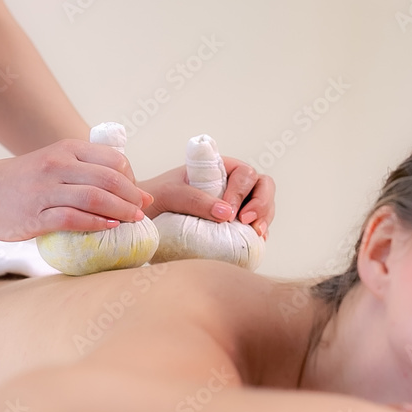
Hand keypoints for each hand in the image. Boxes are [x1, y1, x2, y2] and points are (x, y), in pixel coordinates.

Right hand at [0, 139, 153, 240]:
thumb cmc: (25, 180)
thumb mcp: (55, 161)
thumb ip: (84, 168)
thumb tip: (125, 185)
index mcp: (67, 149)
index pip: (113, 160)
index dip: (132, 178)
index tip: (138, 194)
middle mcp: (57, 166)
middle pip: (109, 179)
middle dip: (133, 196)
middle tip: (144, 209)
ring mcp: (45, 190)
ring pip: (95, 198)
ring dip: (121, 210)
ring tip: (134, 219)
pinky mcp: (35, 216)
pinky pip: (73, 219)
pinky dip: (96, 223)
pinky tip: (110, 227)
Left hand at [137, 157, 275, 239]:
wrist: (146, 217)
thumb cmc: (156, 198)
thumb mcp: (171, 194)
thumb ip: (195, 199)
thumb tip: (226, 213)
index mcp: (220, 169)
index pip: (245, 173)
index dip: (242, 191)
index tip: (229, 212)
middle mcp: (233, 184)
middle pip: (263, 186)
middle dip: (261, 204)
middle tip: (247, 222)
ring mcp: (238, 204)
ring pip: (265, 205)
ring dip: (265, 218)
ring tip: (256, 234)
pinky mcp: (236, 225)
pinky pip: (257, 226)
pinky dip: (260, 233)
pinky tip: (255, 242)